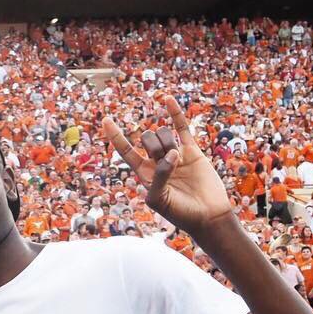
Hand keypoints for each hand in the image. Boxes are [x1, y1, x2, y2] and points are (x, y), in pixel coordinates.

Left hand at [103, 96, 231, 235]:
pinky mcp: (191, 150)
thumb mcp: (159, 199)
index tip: (106, 120)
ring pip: (163, 133)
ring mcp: (174, 154)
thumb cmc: (179, 212)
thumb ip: (158, 177)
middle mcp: (157, 162)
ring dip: (168, 142)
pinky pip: (182, 127)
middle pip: (147, 139)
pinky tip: (167, 99)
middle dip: (153, 145)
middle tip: (166, 162)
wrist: (207, 214)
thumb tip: (170, 154)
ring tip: (177, 161)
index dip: (116, 136)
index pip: (125, 151)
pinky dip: (175, 113)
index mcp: (144, 174)